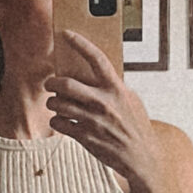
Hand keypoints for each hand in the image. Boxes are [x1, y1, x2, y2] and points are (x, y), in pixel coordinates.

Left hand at [45, 31, 165, 192]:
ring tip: (56, 104)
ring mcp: (93, 120)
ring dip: (53, 103)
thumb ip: (114, 87)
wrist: (142, 157)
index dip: (80, 43)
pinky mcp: (85, 137)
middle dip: (52, 82)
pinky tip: (62, 121)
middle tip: (50, 84)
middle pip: (66, 84)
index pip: (97, 59)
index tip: (67, 34)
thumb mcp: (131, 101)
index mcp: (116, 89)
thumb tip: (94, 74)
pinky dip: (57, 121)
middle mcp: (103, 102)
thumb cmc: (136, 127)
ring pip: (58, 104)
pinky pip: (59, 123)